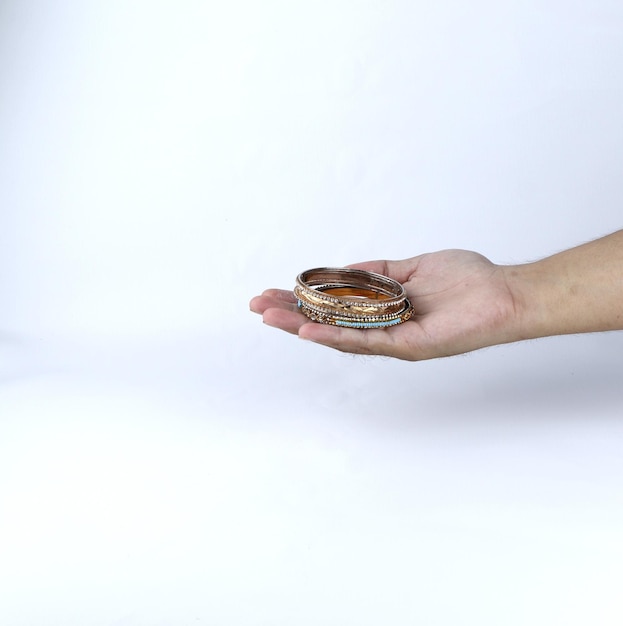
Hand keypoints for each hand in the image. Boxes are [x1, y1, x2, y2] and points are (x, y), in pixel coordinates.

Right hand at [249, 250, 519, 360]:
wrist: (503, 294)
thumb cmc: (466, 280)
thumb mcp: (411, 267)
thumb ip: (379, 272)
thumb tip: (345, 270)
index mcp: (383, 310)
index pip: (335, 306)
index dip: (304, 299)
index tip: (276, 289)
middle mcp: (383, 328)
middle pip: (328, 323)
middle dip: (291, 313)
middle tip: (257, 305)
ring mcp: (393, 340)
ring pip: (338, 335)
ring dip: (301, 326)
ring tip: (269, 316)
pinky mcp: (407, 347)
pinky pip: (365, 342)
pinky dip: (334, 337)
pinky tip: (307, 331)